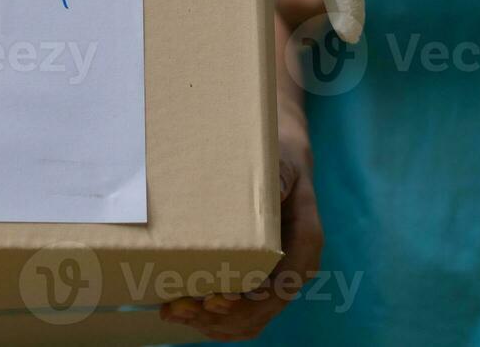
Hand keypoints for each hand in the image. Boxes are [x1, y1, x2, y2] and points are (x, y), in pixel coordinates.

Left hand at [158, 135, 323, 339]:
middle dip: (220, 316)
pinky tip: (186, 316)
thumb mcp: (277, 161)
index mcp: (305, 241)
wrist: (284, 156)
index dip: (249, 301)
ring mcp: (280, 276)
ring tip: (174, 312)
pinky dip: (216, 321)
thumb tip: (260, 191)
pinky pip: (245, 314)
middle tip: (178, 308)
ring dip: (213, 323)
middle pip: (262, 309)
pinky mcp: (263, 279)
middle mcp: (296, 265)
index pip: (282, 286)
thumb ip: (273, 179)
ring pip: (252, 318)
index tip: (213, 298)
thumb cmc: (277, 156)